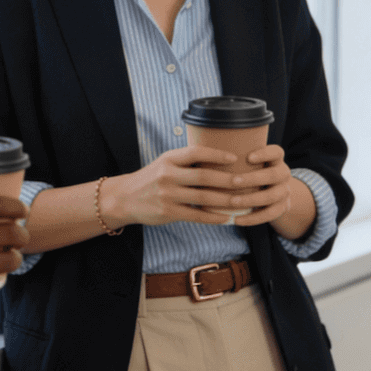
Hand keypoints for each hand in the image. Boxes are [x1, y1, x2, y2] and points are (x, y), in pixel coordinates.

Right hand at [100, 146, 239, 227]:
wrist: (125, 198)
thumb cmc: (151, 178)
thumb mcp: (164, 163)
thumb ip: (186, 161)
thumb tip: (218, 159)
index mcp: (169, 159)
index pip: (196, 152)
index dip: (216, 155)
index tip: (234, 158)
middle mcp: (168, 175)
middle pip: (204, 176)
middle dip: (227, 180)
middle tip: (245, 181)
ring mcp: (168, 194)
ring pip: (204, 197)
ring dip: (225, 200)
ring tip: (242, 201)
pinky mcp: (168, 212)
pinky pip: (197, 215)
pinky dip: (214, 217)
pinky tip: (226, 217)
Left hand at [222, 145, 316, 238]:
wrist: (272, 195)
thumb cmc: (250, 173)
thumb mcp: (248, 163)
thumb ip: (235, 158)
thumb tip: (202, 152)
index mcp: (275, 160)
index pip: (277, 152)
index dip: (265, 154)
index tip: (248, 157)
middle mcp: (283, 174)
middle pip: (274, 174)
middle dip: (253, 178)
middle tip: (234, 181)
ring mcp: (284, 191)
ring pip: (272, 196)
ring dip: (251, 199)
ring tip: (233, 201)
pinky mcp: (282, 208)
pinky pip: (270, 214)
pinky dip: (253, 218)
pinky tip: (237, 220)